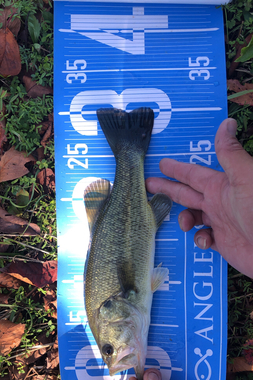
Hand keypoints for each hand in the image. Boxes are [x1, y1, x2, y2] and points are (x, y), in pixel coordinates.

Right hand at [146, 118, 252, 277]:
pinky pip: (204, 239)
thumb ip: (230, 154)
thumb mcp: (245, 177)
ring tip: (186, 223)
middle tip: (148, 184)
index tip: (162, 164)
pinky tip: (206, 240)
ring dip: (184, 219)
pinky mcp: (225, 243)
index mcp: (221, 186)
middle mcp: (219, 203)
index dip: (176, 169)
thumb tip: (226, 124)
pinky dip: (200, 239)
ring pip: (193, 217)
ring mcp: (221, 223)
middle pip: (187, 193)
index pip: (192, 174)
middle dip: (168, 189)